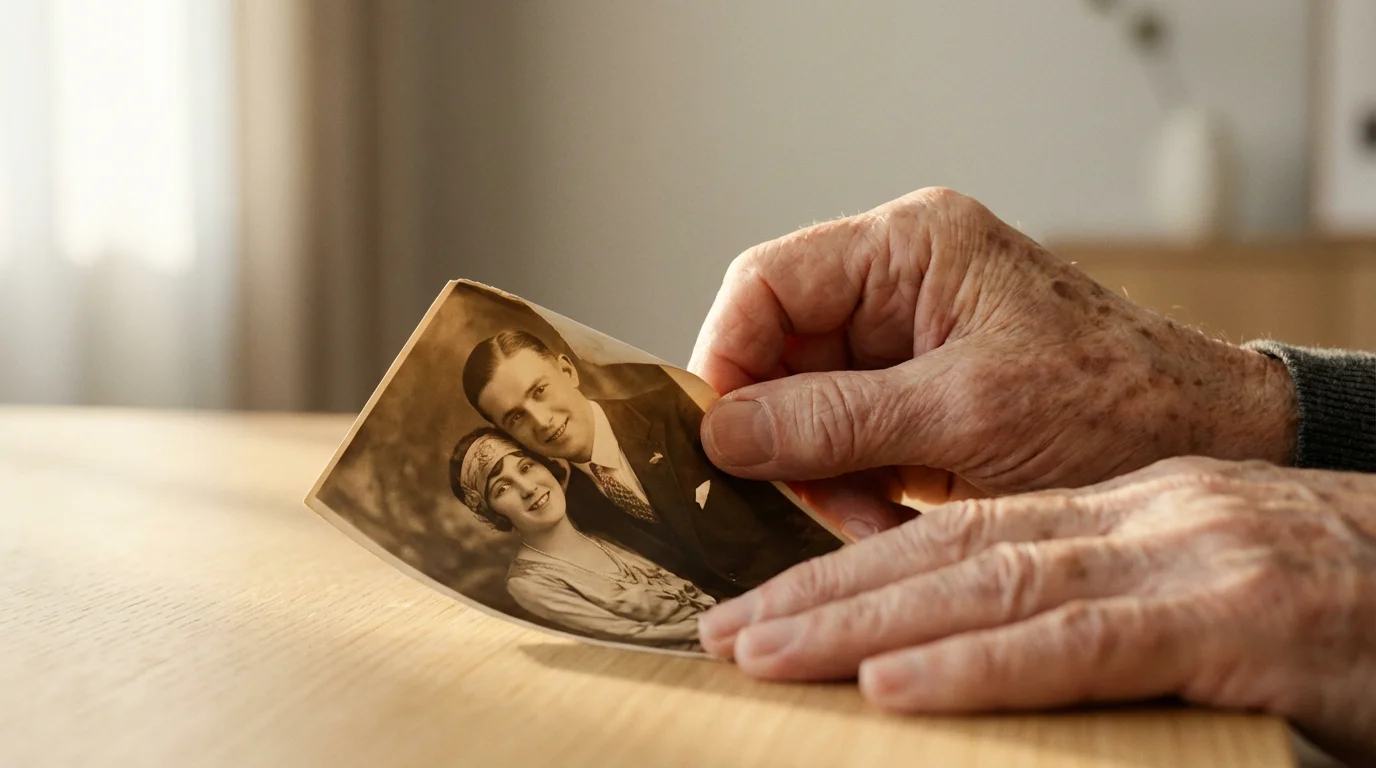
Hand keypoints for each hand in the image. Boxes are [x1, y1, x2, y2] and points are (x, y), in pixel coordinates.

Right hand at [689, 188, 1297, 534]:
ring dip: (822, 474)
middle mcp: (896, 282)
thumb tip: (721, 432)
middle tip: (810, 500)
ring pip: (802, 406)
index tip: (718, 440)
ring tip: (872, 518)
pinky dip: (853, 490)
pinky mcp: (917, 393)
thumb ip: (836, 420)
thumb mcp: (967, 413)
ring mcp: (905, 340)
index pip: (765, 283)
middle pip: (777, 351)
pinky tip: (892, 517)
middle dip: (785, 435)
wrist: (1208, 443)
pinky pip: (844, 439)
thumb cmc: (1116, 404)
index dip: (726, 359)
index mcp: (908, 246)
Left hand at [696, 457, 1375, 762]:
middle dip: (827, 595)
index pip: (961, 529)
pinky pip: (1086, 640)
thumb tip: (972, 644)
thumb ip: (1096, 605)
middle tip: (727, 636)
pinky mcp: (1240, 619)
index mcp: (1125, 510)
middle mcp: (1142, 520)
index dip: (852, 568)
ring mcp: (1191, 560)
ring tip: (767, 655)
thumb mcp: (1200, 584)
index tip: (768, 609)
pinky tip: (898, 684)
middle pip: (950, 549)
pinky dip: (982, 662)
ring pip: (994, 582)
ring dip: (866, 624)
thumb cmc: (1340, 602)